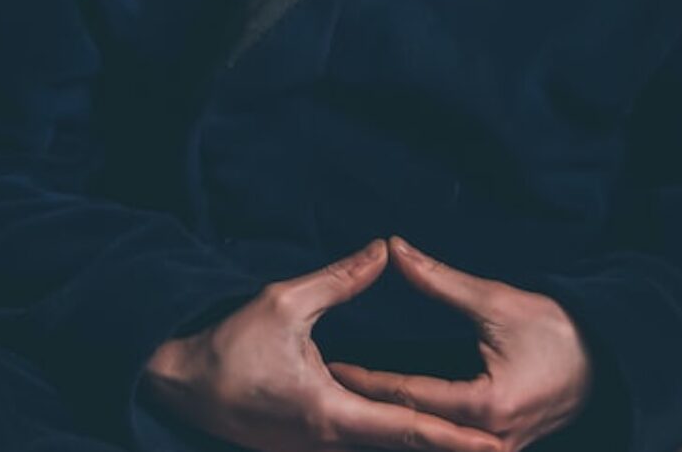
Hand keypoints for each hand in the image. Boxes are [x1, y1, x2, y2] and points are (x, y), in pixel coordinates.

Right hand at [143, 238, 503, 451]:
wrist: (180, 386)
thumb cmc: (228, 345)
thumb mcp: (285, 301)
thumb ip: (340, 279)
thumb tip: (384, 250)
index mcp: (332, 413)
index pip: (408, 427)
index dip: (454, 438)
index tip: (493, 446)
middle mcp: (329, 444)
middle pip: (402, 448)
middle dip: (450, 449)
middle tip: (501, 449)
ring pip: (380, 451)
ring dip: (422, 445)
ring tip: (469, 444)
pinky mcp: (304, 449)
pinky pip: (358, 448)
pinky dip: (391, 442)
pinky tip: (414, 433)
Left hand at [325, 237, 593, 451]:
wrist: (607, 361)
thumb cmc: (556, 330)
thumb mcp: (496, 300)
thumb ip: (439, 280)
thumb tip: (394, 251)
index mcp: (486, 406)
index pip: (408, 396)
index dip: (366, 380)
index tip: (331, 365)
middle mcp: (489, 442)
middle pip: (413, 432)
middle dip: (369, 414)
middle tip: (325, 392)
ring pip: (429, 446)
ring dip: (391, 429)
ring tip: (346, 410)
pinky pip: (448, 447)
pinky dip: (419, 435)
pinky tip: (387, 424)